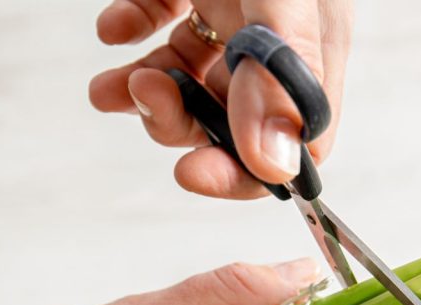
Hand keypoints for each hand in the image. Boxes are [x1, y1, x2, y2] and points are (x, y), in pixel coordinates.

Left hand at [89, 0, 353, 198]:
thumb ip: (279, 77)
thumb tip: (275, 168)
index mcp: (307, 53)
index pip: (290, 145)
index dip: (242, 173)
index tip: (191, 173)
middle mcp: (270, 41)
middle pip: (230, 119)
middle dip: (180, 122)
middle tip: (145, 96)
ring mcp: (228, 13)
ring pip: (188, 78)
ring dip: (148, 92)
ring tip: (113, 85)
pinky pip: (158, 20)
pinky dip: (131, 31)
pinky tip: (115, 28)